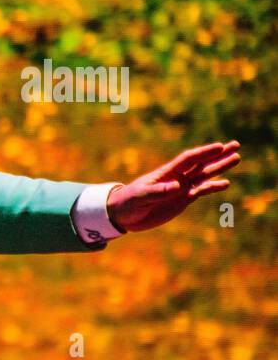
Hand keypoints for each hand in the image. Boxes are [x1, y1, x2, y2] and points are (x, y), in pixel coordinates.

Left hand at [106, 141, 241, 232]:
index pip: (188, 160)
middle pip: (201, 163)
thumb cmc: (128, 202)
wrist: (123, 214)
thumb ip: (158, 192)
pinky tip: (225, 183)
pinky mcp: (182, 200)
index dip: (203, 153)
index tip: (219, 146)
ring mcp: (181, 188)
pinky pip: (201, 191)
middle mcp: (177, 178)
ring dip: (220, 167)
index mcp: (166, 173)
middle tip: (236, 145)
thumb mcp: (141, 197)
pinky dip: (212, 187)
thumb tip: (177, 187)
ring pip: (204, 175)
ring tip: (236, 158)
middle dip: (218, 155)